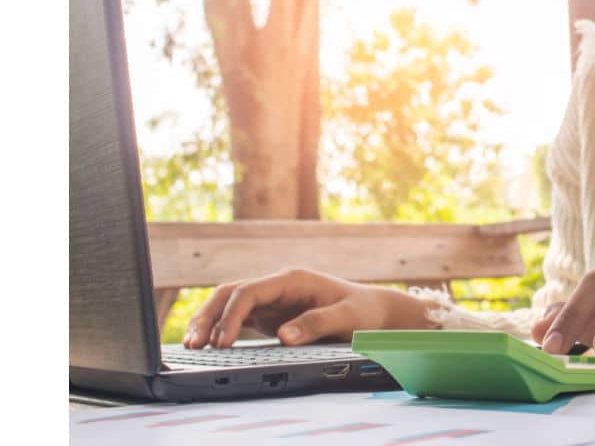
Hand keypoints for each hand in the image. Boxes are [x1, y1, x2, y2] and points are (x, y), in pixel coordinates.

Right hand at [183, 268, 435, 348]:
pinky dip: (221, 330)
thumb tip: (283, 337)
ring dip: (209, 321)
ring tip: (191, 345)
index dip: (232, 315)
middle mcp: (277, 286)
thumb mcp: (346, 318)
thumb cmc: (362, 311)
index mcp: (292, 280)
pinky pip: (238, 319)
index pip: (250, 291)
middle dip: (209, 315)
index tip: (223, 340)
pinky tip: (208, 346)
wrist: (372, 311)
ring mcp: (272, 300)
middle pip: (230, 293)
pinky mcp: (271, 315)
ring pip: (229, 304)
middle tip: (194, 343)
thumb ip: (316, 324)